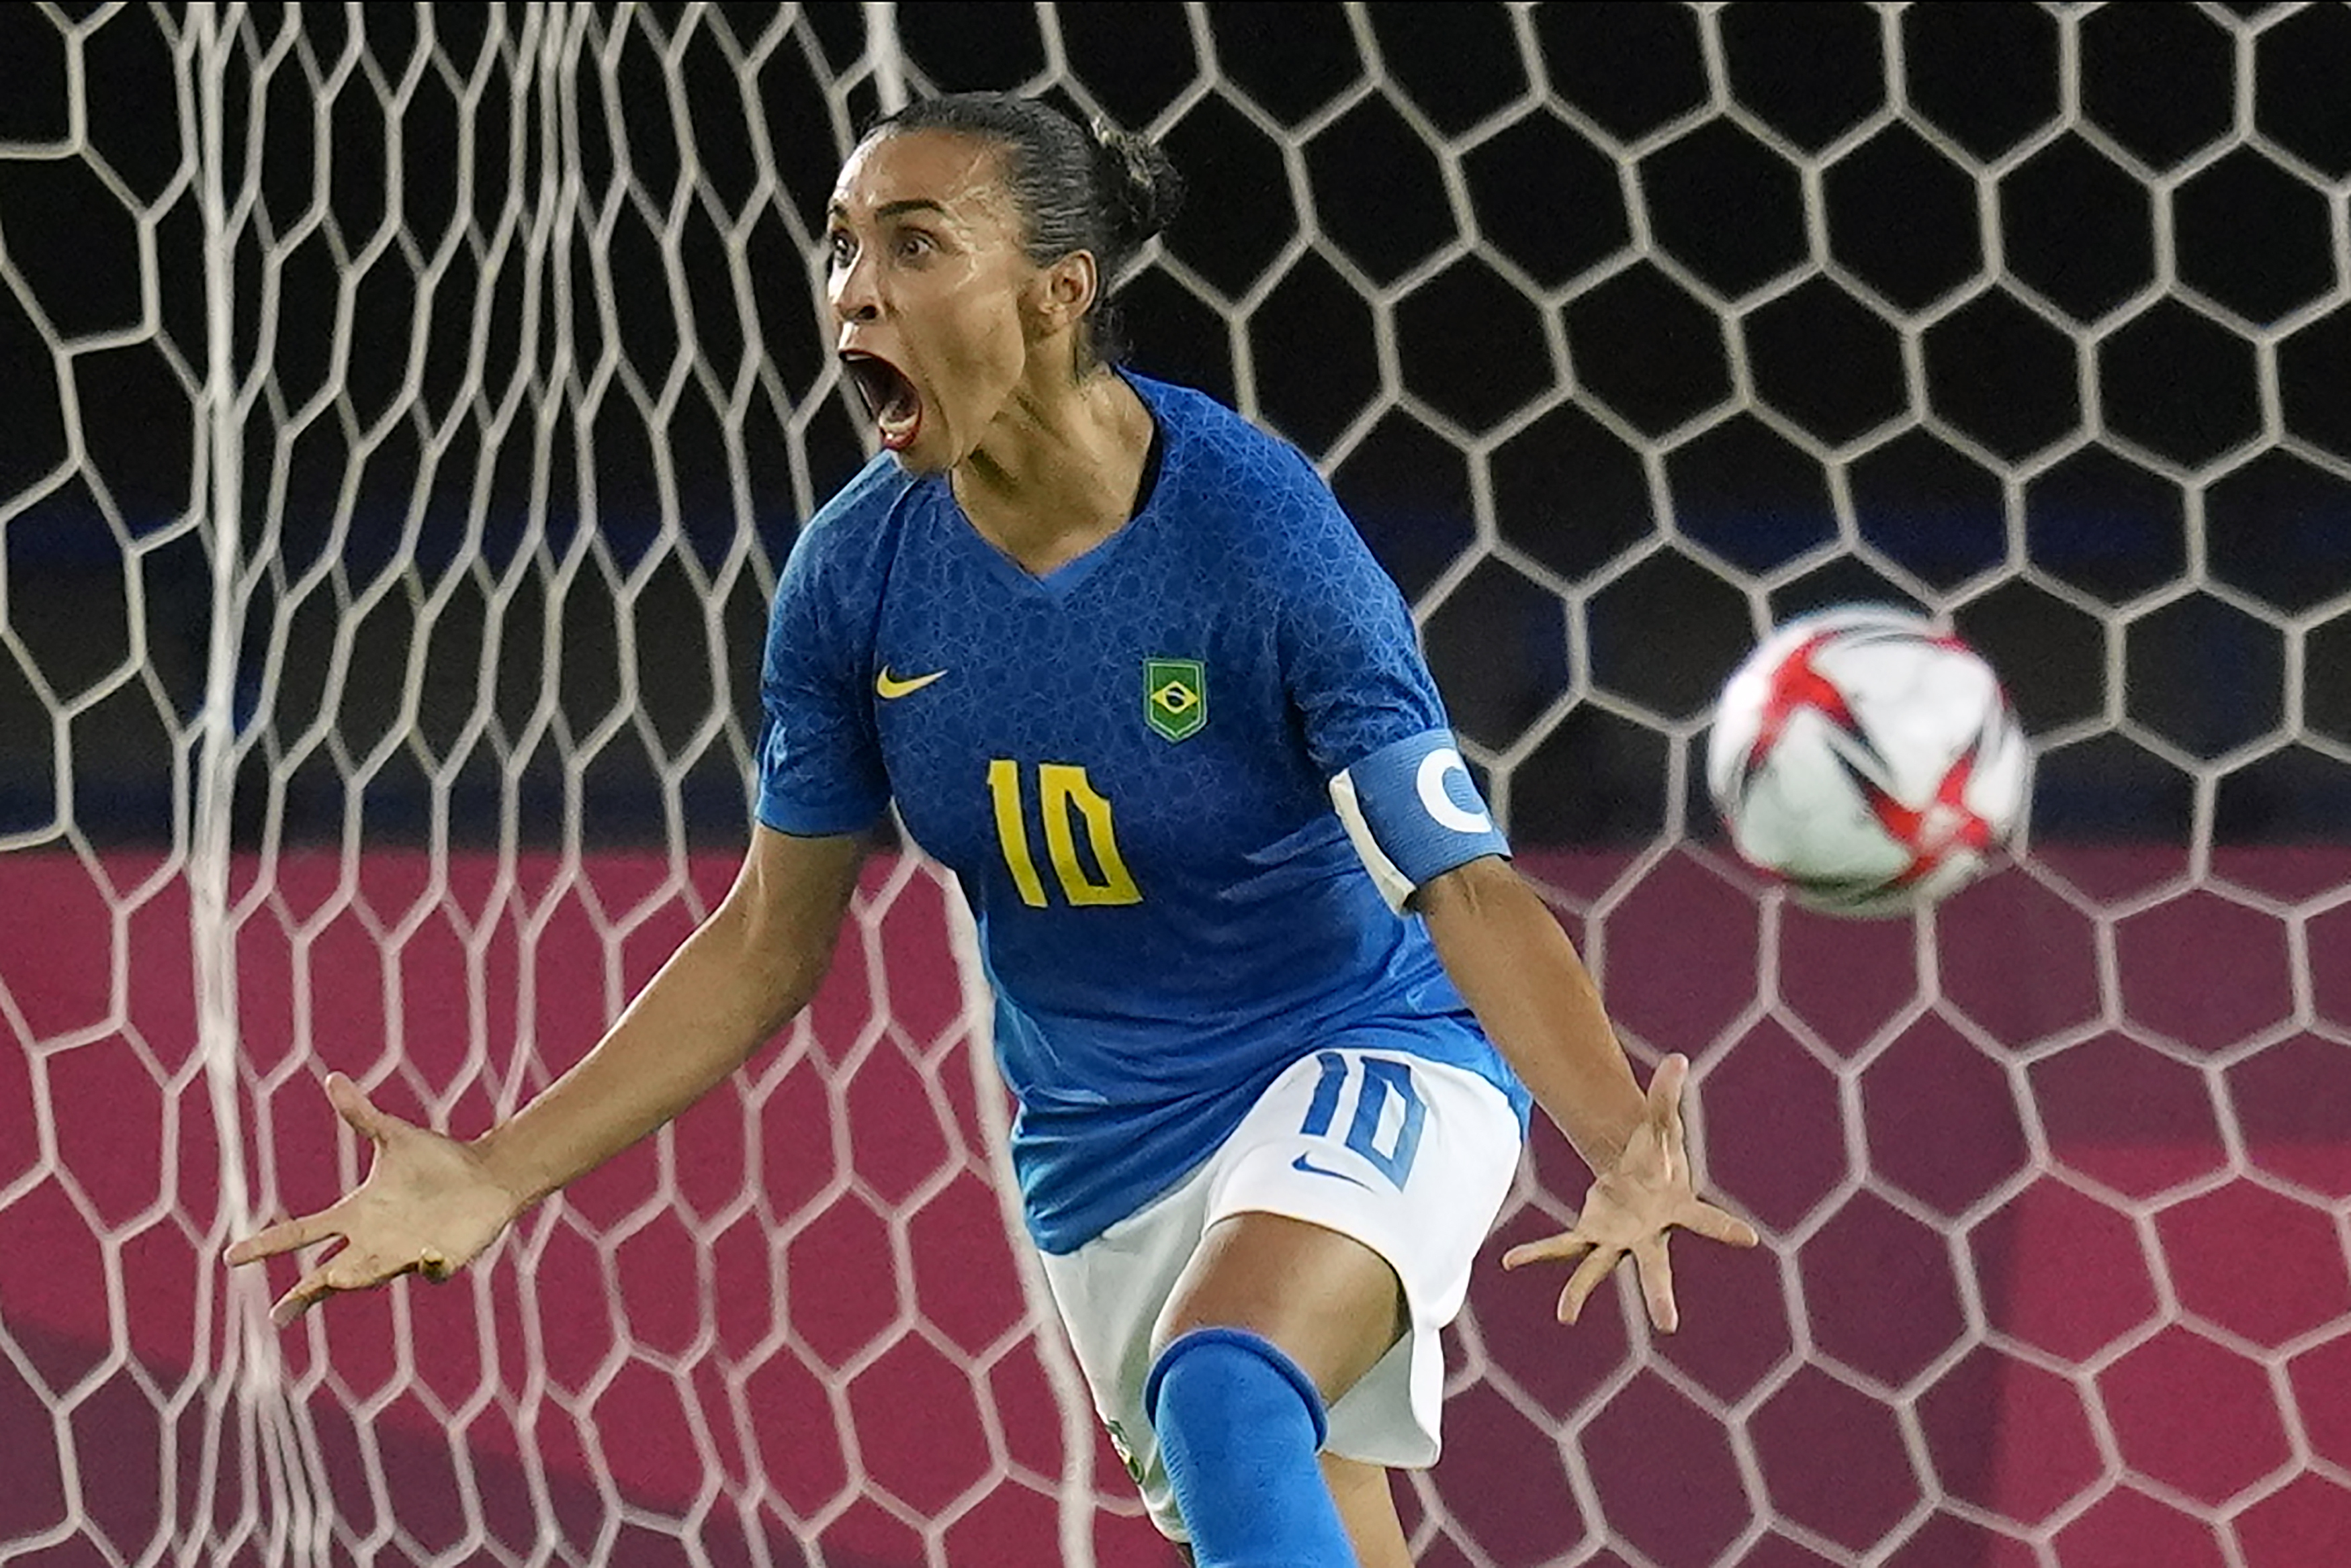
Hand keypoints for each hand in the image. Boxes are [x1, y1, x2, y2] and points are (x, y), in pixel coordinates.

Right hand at [223, 1073, 522, 1326]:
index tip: (230, 1258)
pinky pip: (432, 1269)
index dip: (267, 1245)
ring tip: (337, 1279)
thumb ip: (361, 1114)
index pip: (302, 1232)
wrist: (485, 1175)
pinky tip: (430, 1256)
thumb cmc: (435, 1160)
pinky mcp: (442, 1260)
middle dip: (306, 1294)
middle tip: (280, 1314)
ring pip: (374, 1276)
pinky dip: (430, 1266)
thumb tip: (333, 1077)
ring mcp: (406, 1255)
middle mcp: (374, 1242)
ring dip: (358, 1277)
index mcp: (356, 1214)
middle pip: (329, 1275)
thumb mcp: (393, 1136)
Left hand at [1501, 1053, 1758, 1333]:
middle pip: (1656, 1268)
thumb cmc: (1658, 1154)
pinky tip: (1510, 1260)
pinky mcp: (1591, 1234)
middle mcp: (1648, 1235)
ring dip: (1581, 1290)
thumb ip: (1666, 1094)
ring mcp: (1618, 1239)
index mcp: (1676, 1209)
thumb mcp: (1660, 1121)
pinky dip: (1538, 1252)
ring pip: (1599, 1268)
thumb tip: (1677, 1058)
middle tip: (1668, 1323)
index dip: (1727, 1229)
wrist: (1639, 1175)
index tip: (1750, 1238)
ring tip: (1565, 1314)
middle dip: (1660, 1294)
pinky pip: (1563, 1245)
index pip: (1707, 1220)